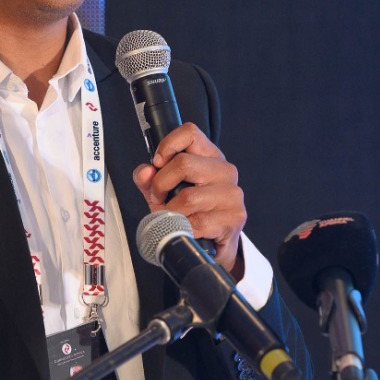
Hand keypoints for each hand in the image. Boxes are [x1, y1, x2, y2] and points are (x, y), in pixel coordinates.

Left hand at [131, 123, 245, 274]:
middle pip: (184, 164)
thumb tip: (145, 172)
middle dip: (161, 185)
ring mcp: (232, 194)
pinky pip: (197, 222)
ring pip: (188, 197)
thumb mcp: (163, 192)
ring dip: (171, 212)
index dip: (168, 146)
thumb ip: (148, 179)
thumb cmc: (189, 213)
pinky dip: (183, 228)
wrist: (211, 245)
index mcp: (209, 156)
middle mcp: (225, 170)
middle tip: (159, 198)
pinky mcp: (234, 217)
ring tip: (172, 217)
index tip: (158, 164)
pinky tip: (187, 230)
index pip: (190, 133)